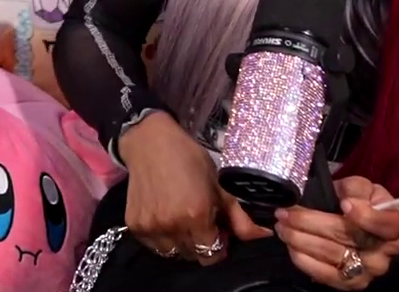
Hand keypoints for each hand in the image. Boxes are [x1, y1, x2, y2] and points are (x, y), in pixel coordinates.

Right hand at [117, 112, 269, 263]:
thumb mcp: (220, 185)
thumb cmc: (189, 159)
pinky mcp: (134, 224)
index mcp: (196, 216)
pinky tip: (165, 216)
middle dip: (201, 243)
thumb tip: (265, 234)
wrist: (150, 142)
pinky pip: (154, 245)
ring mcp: (150, 227)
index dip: (219, 244)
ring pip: (173, 252)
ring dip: (181, 242)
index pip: (212, 255)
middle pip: (193, 255)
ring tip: (181, 218)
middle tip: (200, 220)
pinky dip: (162, 237)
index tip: (217, 229)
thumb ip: (240, 217)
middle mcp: (171, 225)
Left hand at [272, 177, 398, 288]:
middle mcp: (386, 250)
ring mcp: (369, 269)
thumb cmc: (359, 202)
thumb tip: (347, 196)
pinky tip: (290, 246)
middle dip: (311, 222)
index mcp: (393, 223)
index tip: (344, 203)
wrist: (359, 225)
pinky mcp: (352, 283)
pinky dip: (304, 260)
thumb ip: (355, 188)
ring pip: (333, 254)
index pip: (386, 224)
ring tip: (282, 226)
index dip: (366, 216)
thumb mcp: (361, 187)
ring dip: (301, 239)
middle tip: (285, 212)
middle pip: (348, 236)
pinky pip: (326, 275)